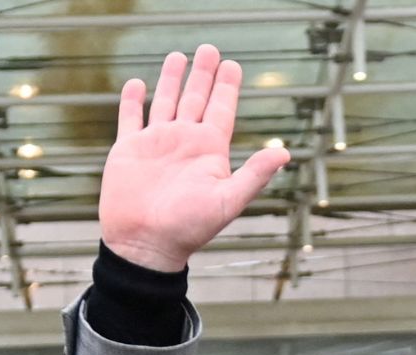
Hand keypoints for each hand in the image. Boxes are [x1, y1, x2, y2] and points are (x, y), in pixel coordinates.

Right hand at [99, 45, 291, 271]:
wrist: (146, 245)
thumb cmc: (189, 228)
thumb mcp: (227, 201)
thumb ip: (254, 175)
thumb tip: (286, 154)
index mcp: (209, 150)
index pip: (221, 110)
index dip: (227, 87)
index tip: (233, 64)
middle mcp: (184, 143)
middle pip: (196, 99)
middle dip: (202, 74)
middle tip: (209, 49)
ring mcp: (156, 145)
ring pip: (165, 102)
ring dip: (171, 80)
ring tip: (177, 56)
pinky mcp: (129, 151)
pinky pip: (131, 118)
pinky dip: (133, 101)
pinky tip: (138, 84)